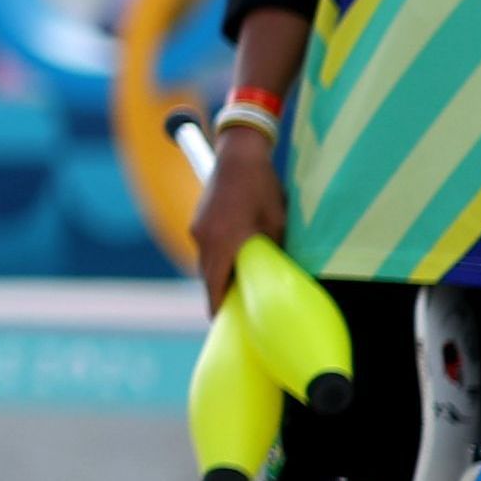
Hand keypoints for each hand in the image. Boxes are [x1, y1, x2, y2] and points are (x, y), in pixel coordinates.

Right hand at [190, 127, 289, 315]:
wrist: (238, 153)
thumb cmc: (263, 188)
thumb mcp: (277, 223)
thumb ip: (275, 253)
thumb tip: (282, 277)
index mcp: (223, 243)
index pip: (215, 289)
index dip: (221, 311)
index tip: (230, 326)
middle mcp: (203, 239)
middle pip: (209, 279)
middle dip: (224, 294)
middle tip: (244, 307)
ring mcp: (198, 229)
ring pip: (208, 264)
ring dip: (223, 274)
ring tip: (245, 280)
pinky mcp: (199, 221)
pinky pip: (207, 249)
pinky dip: (220, 257)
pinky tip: (239, 254)